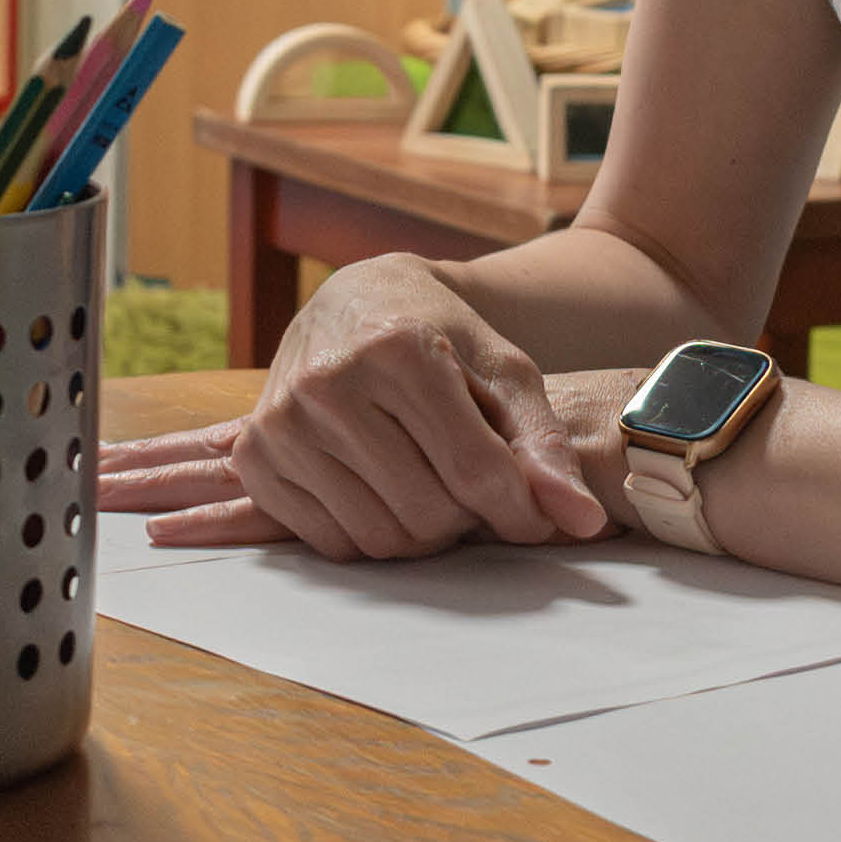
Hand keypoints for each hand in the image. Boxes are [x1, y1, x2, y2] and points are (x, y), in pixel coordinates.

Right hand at [93, 257, 612, 560]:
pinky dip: (371, 533)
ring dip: (421, 531)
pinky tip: (386, 491)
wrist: (358, 299)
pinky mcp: (257, 456)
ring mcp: (284, 421)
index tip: (534, 519)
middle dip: (467, 517)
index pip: (474, 470)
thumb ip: (543, 446)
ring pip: (380, 536)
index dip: (518, 510)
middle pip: (427, 511)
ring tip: (434, 487)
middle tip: (474, 490)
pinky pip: (332, 542)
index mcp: (399, 348)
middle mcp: (329, 382)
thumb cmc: (442, 336)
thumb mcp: (504, 372)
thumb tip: (582, 522)